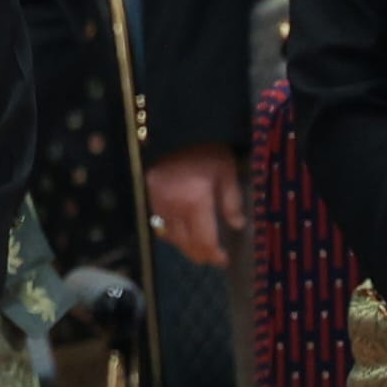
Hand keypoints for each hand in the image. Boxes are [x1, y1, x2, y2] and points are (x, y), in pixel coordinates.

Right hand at [147, 146, 247, 271]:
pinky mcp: (149, 197)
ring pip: (170, 237)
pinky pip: (159, 224)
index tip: (224, 259)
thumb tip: (237, 226)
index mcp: (195, 203)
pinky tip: (181, 231)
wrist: (177, 127)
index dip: (214, 255)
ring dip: (185, 247)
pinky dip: (172, 234)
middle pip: (185, 244)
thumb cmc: (207, 149)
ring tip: (199, 247)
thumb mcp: (226, 172)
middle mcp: (174, 209)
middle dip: (200, 255)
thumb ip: (232, 202)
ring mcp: (158, 203)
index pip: (203, 241)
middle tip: (213, 258)